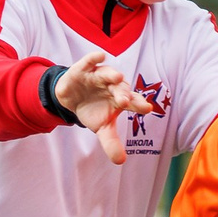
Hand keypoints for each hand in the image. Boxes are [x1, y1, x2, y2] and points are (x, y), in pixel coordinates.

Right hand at [51, 51, 153, 165]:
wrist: (71, 98)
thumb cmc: (93, 111)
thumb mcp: (102, 128)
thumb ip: (111, 143)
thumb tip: (120, 161)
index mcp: (121, 99)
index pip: (133, 101)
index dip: (139, 104)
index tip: (147, 109)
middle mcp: (113, 86)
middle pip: (121, 88)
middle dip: (123, 93)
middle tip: (126, 101)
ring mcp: (99, 76)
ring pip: (108, 74)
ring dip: (112, 75)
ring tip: (117, 77)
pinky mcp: (83, 69)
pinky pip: (90, 61)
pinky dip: (94, 58)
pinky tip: (100, 55)